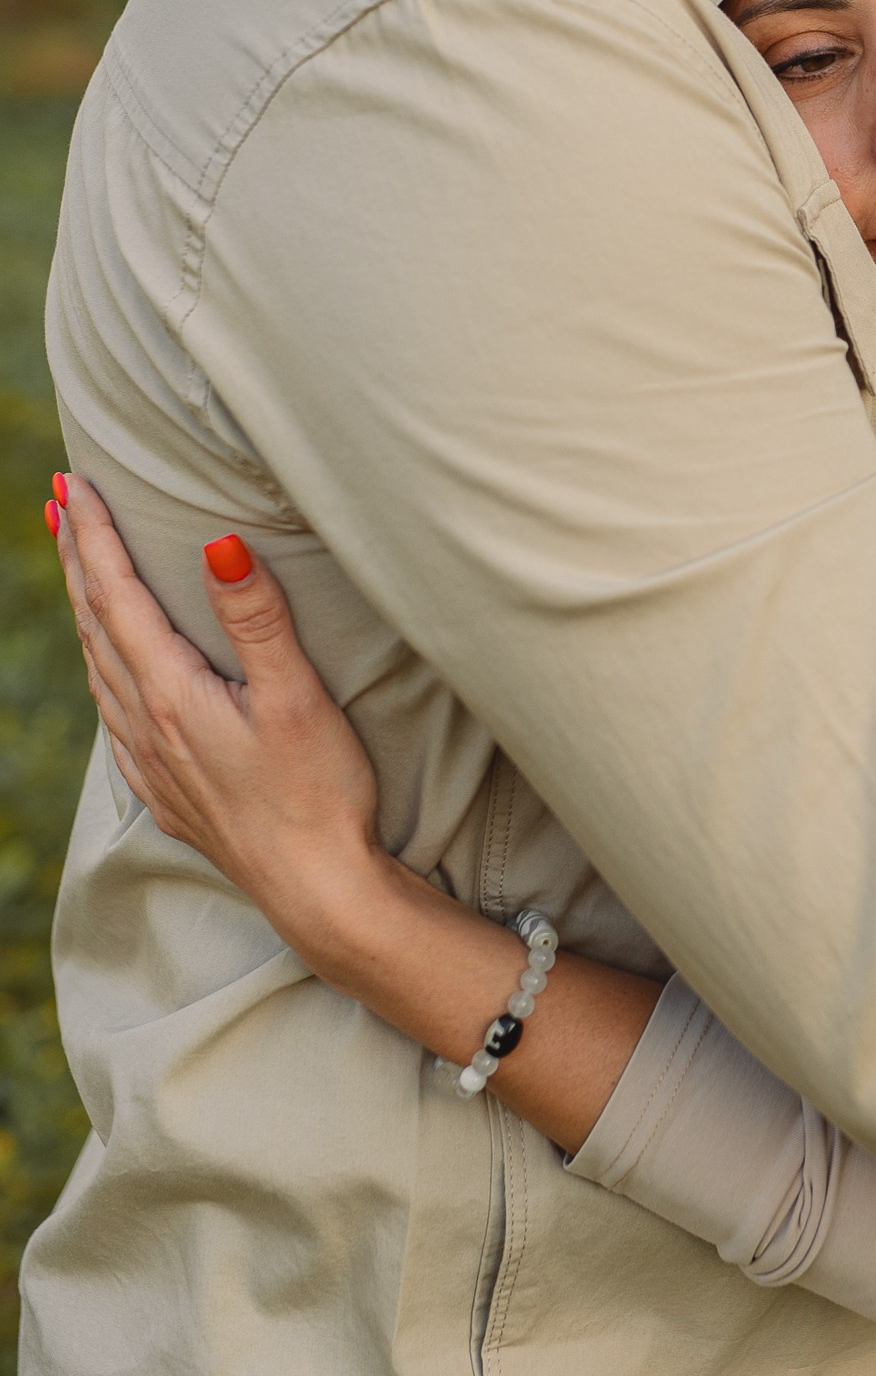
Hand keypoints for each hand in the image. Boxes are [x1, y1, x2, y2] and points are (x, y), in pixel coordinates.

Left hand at [53, 476, 384, 956]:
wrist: (317, 890)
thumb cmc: (318, 793)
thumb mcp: (296, 698)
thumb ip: (256, 619)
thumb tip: (218, 544)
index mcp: (171, 692)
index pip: (117, 595)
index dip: (93, 536)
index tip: (74, 485)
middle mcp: (147, 725)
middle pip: (95, 625)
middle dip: (76, 560)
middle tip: (59, 505)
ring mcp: (153, 763)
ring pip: (98, 669)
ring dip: (85, 611)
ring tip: (78, 571)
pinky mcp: (168, 792)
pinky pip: (114, 715)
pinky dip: (102, 670)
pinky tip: (109, 672)